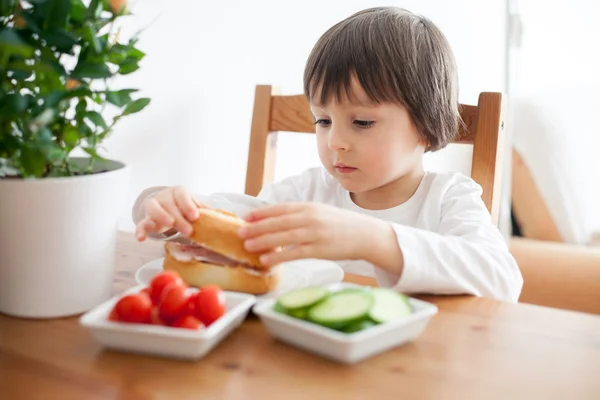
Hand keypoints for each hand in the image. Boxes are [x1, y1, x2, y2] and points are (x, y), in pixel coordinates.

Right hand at [136, 186, 203, 240]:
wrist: (171, 208)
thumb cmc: (186, 207)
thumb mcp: (196, 206)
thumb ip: (204, 210)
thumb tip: (218, 217)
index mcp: (178, 191)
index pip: (182, 194)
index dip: (188, 205)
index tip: (195, 216)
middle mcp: (164, 196)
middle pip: (169, 203)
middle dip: (179, 218)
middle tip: (188, 231)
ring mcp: (153, 206)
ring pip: (153, 207)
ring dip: (161, 216)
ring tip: (169, 226)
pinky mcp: (146, 219)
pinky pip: (140, 223)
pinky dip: (140, 230)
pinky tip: (141, 238)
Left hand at [238, 202, 394, 266]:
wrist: (366, 235)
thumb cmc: (341, 226)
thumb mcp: (321, 213)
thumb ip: (301, 216)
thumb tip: (277, 222)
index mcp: (309, 207)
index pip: (280, 208)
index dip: (262, 213)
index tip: (246, 217)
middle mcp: (310, 218)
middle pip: (278, 222)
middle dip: (256, 227)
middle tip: (240, 232)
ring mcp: (315, 234)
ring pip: (283, 237)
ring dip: (263, 241)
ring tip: (246, 246)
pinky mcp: (319, 250)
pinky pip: (294, 253)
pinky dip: (278, 257)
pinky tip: (266, 260)